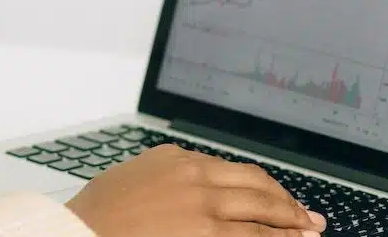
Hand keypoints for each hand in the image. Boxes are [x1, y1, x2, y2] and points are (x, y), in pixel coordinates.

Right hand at [66, 144, 326, 236]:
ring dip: (291, 222)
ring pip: (262, 211)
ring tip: (309, 231)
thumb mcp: (132, 175)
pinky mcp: (207, 235)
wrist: (79, 233)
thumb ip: (165, 169)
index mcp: (178, 159)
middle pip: (256, 186)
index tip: (277, 197)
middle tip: (308, 216)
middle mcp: (196, 177)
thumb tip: (186, 164)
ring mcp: (204, 207)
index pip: (234, 170)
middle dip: (287, 202)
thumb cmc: (98, 212)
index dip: (263, 186)